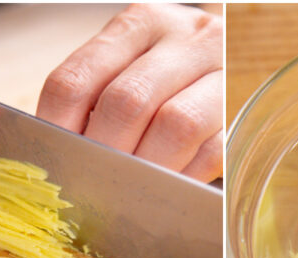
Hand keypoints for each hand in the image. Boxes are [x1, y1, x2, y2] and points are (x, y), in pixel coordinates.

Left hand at [37, 4, 221, 181]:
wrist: (236, 54)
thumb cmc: (169, 73)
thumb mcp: (131, 66)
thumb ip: (96, 101)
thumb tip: (60, 158)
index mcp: (138, 25)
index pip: (76, 81)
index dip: (56, 132)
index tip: (51, 164)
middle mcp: (184, 37)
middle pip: (127, 102)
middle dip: (103, 155)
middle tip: (90, 187)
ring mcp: (222, 68)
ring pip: (174, 125)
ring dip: (144, 169)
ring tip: (127, 192)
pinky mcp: (246, 108)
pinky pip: (212, 150)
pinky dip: (182, 177)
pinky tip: (166, 188)